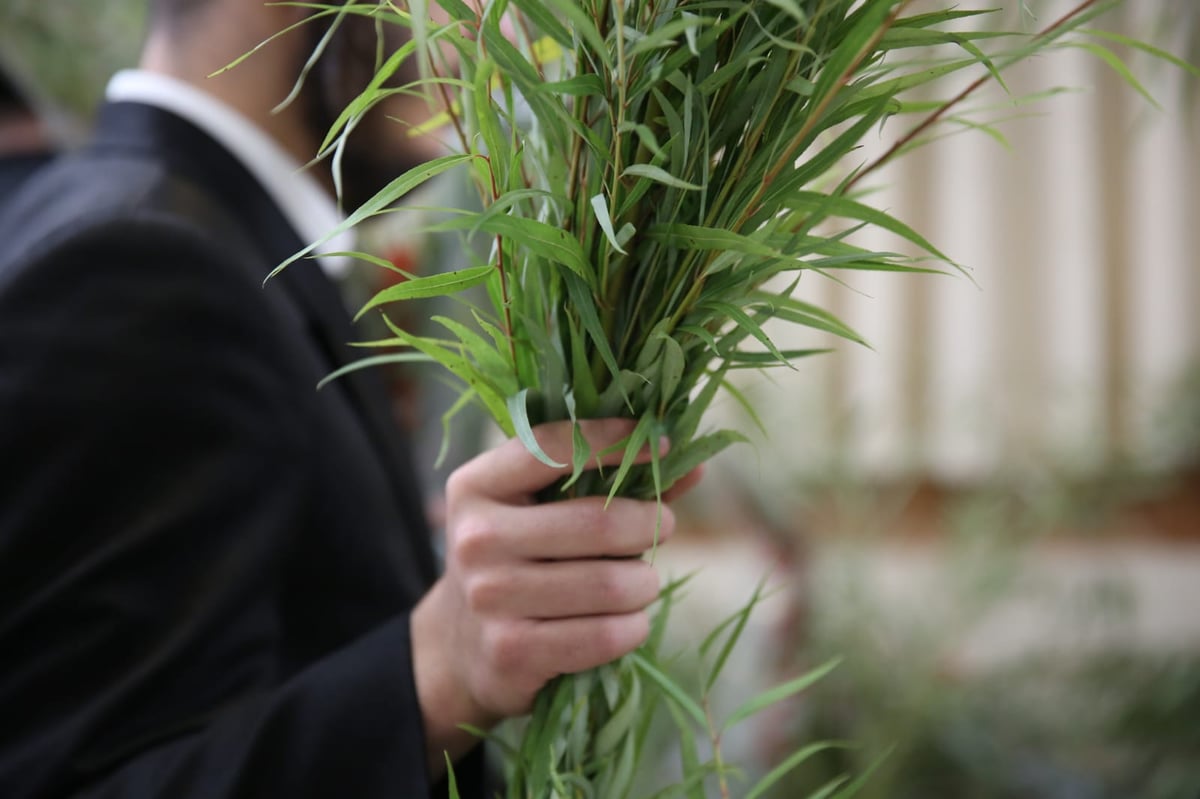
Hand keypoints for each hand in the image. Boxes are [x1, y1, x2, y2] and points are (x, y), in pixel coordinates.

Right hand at [411, 418, 700, 773]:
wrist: (460, 647)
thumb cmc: (519, 559)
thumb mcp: (540, 510)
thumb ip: (611, 482)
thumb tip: (695, 465)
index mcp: (476, 487)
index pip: (552, 449)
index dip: (616, 441)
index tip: (664, 444)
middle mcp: (476, 539)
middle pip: (599, 524)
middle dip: (650, 524)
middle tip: (663, 525)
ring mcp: (489, 598)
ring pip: (610, 584)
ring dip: (645, 583)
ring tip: (641, 581)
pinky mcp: (511, 652)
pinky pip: (604, 635)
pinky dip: (633, 627)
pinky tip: (629, 622)